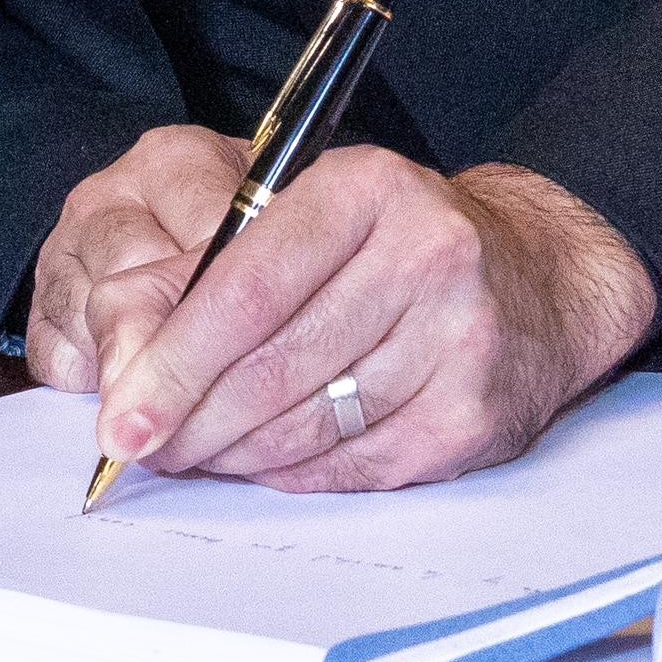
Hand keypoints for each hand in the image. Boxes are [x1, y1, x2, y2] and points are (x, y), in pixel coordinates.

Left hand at [25, 129, 660, 492]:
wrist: (543, 281)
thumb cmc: (400, 248)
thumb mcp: (314, 219)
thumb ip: (210, 271)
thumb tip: (120, 356)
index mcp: (367, 189)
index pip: (246, 286)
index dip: (172, 362)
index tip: (118, 417)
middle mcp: (425, 255)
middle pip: (272, 365)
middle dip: (191, 421)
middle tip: (140, 449)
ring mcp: (458, 339)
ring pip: (307, 424)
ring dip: (235, 453)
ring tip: (195, 453)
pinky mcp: (473, 414)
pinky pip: (352, 465)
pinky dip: (295, 473)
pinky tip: (268, 462)